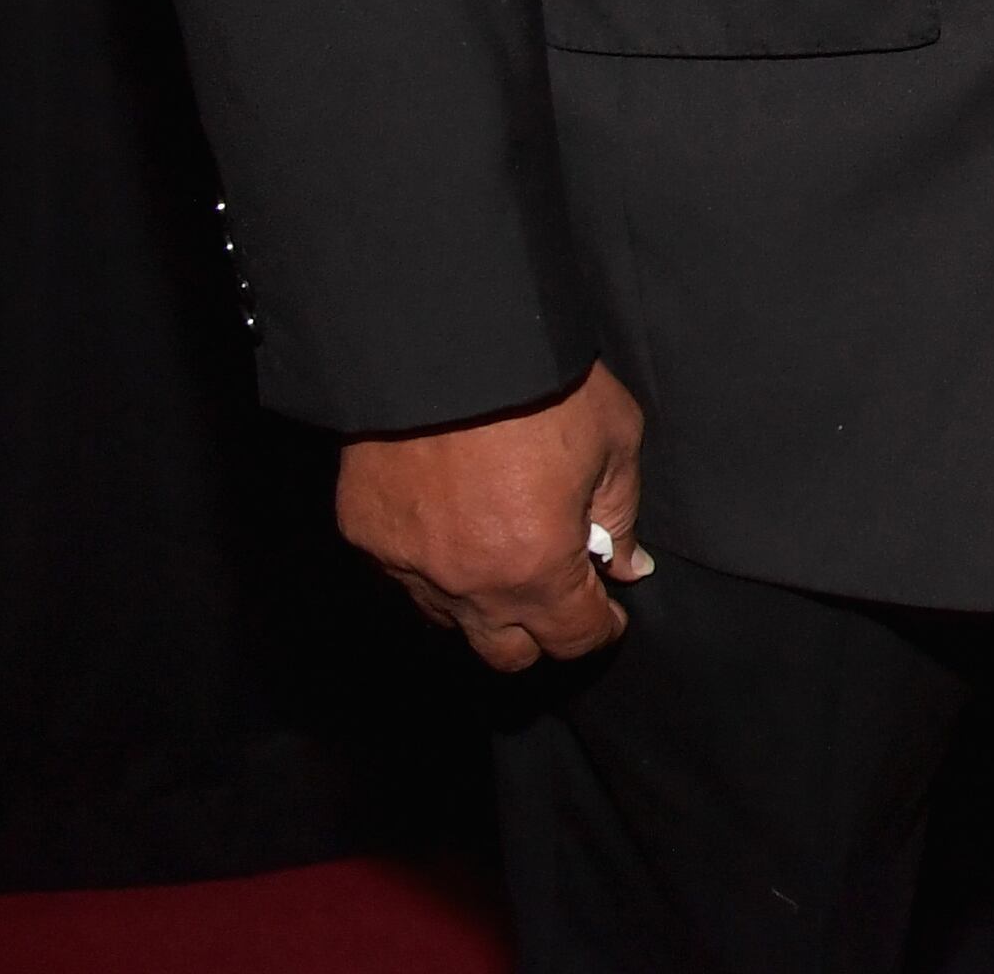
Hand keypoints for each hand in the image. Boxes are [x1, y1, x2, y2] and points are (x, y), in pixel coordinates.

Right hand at [335, 361, 652, 672]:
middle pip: (506, 653)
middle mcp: (469, 583)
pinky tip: (452, 520)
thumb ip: (621, 513)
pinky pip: (405, 574)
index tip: (608, 611)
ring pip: (450, 619)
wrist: (446, 339)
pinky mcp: (367, 536)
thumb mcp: (614, 438)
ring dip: (483, 599)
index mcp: (537, 566)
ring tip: (503, 548)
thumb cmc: (541, 383)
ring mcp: (409, 565)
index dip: (600, 627)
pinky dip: (433, 561)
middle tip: (557, 589)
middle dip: (539, 631)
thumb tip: (626, 566)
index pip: (573, 638)